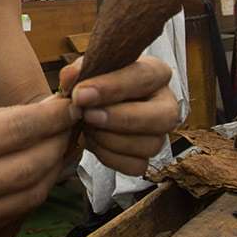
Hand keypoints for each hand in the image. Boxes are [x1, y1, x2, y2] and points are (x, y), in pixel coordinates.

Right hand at [0, 99, 79, 236]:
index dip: (49, 118)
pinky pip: (23, 208)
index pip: (12, 132)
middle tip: (73, 124)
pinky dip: (42, 185)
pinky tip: (47, 166)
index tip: (71, 105)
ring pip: (32, 193)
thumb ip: (4, 117)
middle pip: (27, 167)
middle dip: (58, 142)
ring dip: (56, 166)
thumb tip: (53, 109)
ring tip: (63, 143)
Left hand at [59, 55, 178, 175]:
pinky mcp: (148, 157)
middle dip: (120, 119)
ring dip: (110, 139)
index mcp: (156, 74)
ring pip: (150, 145)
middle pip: (162, 117)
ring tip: (86, 127)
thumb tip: (70, 77)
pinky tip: (93, 142)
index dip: (113, 86)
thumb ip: (79, 70)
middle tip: (87, 115)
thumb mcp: (89, 70)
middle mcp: (166, 104)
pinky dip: (110, 157)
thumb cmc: (97, 84)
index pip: (145, 77)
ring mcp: (159, 134)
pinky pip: (136, 166)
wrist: (91, 108)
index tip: (81, 94)